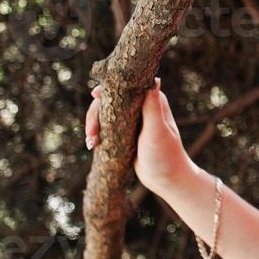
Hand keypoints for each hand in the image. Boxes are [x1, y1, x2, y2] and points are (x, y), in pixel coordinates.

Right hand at [85, 77, 197, 193]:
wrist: (168, 180)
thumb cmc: (166, 156)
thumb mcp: (157, 131)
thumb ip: (153, 107)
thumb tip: (154, 78)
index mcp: (152, 101)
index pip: (125, 86)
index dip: (107, 89)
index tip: (94, 97)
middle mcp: (142, 107)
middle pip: (110, 100)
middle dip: (96, 114)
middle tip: (90, 133)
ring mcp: (133, 121)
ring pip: (106, 114)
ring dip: (94, 125)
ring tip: (91, 143)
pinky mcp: (126, 134)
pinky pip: (107, 128)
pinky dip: (97, 134)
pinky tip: (92, 145)